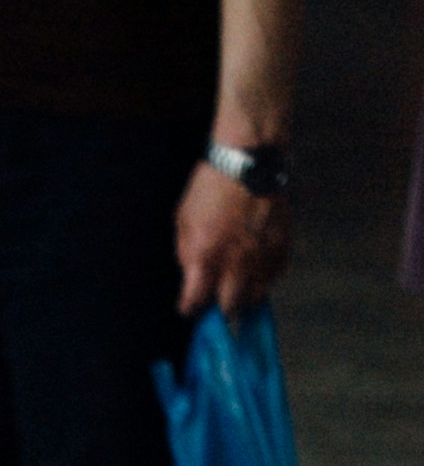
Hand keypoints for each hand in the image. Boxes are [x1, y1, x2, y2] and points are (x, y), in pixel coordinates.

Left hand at [177, 161, 291, 317]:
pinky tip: (256, 266)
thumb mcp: (183, 220)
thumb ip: (187, 254)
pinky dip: (265, 275)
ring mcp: (261, 254)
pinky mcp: (281, 243)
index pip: (194, 303)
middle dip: (219, 306)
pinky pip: (274, 274)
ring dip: (244, 294)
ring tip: (238, 284)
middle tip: (216, 296)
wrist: (249, 157)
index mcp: (204, 256)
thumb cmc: (211, 185)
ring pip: (255, 296)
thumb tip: (192, 278)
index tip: (190, 306)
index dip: (190, 307)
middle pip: (228, 307)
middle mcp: (234, 261)